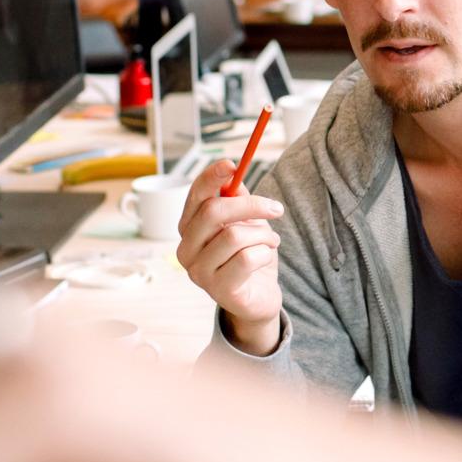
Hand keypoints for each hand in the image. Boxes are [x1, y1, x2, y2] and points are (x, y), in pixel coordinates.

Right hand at [176, 159, 286, 351]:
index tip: (234, 164)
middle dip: (251, 205)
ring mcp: (199, 272)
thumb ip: (237, 200)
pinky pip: (247, 259)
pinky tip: (266, 259)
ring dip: (264, 235)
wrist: (259, 298)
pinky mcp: (218, 290)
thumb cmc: (249, 256)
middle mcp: (186, 249)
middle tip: (275, 208)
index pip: (195, 195)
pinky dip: (265, 254)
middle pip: (213, 212)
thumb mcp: (245, 222)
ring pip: (234, 235)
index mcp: (189, 227)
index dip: (212, 176)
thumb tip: (235, 176)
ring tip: (272, 242)